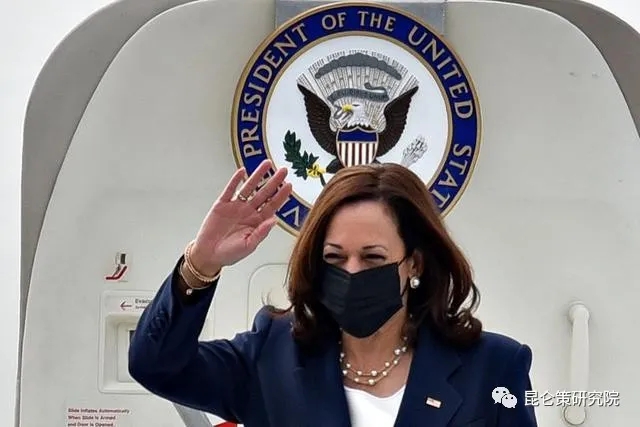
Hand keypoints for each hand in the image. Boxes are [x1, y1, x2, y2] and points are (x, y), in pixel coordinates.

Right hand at [189, 159, 291, 275]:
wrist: (208, 255)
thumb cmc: (230, 253)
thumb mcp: (249, 246)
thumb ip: (261, 233)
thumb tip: (274, 221)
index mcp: (257, 221)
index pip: (272, 205)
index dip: (281, 195)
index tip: (289, 185)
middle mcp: (249, 211)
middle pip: (264, 193)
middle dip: (274, 181)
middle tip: (284, 170)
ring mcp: (236, 206)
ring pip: (249, 187)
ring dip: (258, 175)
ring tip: (267, 164)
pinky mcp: (222, 204)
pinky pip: (230, 190)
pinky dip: (235, 180)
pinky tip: (242, 171)